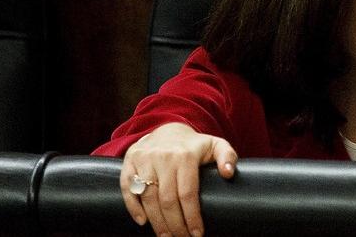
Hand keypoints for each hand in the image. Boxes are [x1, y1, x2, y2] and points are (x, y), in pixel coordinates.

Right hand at [120, 122, 237, 236]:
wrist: (166, 130)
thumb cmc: (194, 145)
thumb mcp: (216, 145)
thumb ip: (228, 156)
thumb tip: (229, 174)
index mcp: (185, 156)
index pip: (188, 193)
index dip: (192, 216)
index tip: (197, 233)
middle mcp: (163, 157)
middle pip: (167, 199)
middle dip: (175, 225)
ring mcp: (144, 160)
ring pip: (147, 197)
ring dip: (156, 221)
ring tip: (166, 236)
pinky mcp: (129, 163)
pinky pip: (127, 188)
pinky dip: (133, 208)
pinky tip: (143, 222)